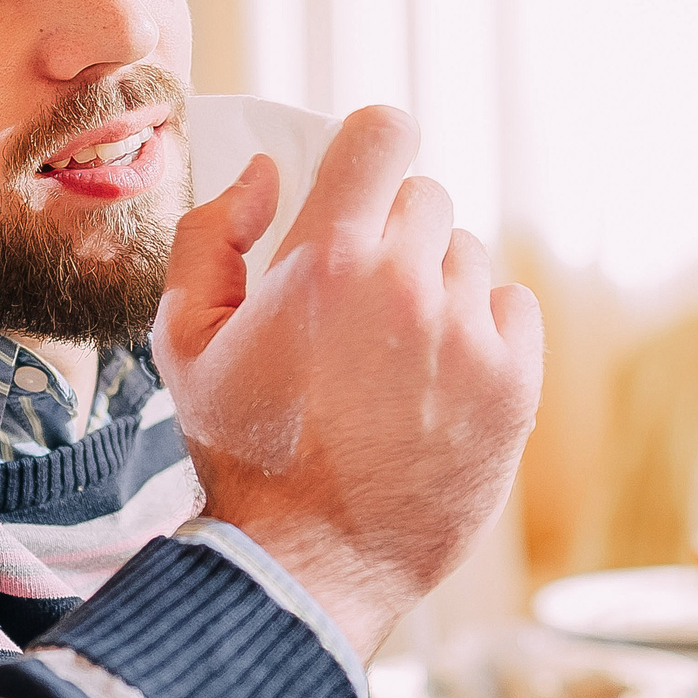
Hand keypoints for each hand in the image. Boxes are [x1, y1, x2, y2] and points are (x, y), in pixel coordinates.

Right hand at [153, 107, 545, 657]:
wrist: (306, 565)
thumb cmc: (240, 452)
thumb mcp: (182, 340)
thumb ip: (212, 236)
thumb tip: (267, 174)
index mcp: (325, 259)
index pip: (384, 132)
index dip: (372, 146)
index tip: (361, 180)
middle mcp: (406, 284)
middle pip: (425, 197)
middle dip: (391, 232)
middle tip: (360, 297)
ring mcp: (468, 334)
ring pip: (468, 255)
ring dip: (436, 284)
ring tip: (395, 351)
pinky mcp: (515, 384)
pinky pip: (514, 307)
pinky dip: (483, 328)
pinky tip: (441, 376)